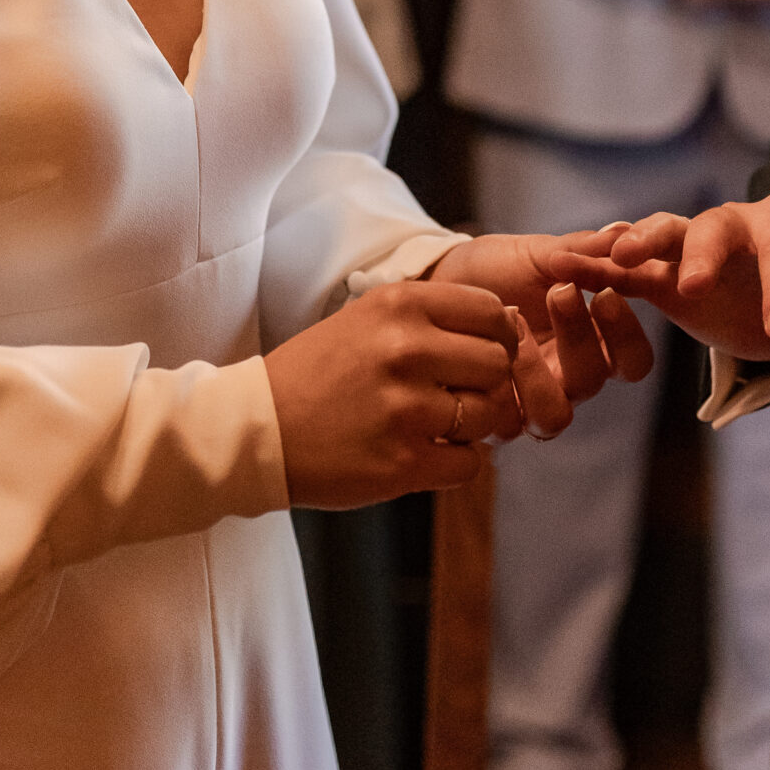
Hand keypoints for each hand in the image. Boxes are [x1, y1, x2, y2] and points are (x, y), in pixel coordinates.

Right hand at [264, 277, 525, 506]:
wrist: (259, 429)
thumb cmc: (320, 372)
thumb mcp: (370, 318)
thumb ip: (434, 317)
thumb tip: (510, 322)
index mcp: (401, 305)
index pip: (492, 312)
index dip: (496, 336)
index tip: (478, 352)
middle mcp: (407, 350)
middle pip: (499, 363)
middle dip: (486, 382)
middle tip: (457, 394)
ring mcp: (407, 409)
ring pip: (490, 415)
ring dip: (474, 425)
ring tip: (437, 425)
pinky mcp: (404, 463)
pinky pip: (470, 464)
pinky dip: (455, 464)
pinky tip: (423, 453)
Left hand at [431, 231, 655, 435]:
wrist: (437, 277)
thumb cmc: (494, 267)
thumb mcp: (537, 253)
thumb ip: (579, 251)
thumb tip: (624, 233)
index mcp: (590, 342)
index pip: (632, 362)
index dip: (627, 336)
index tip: (607, 292)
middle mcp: (565, 379)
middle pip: (594, 383)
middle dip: (580, 336)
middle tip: (560, 292)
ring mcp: (527, 401)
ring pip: (554, 416)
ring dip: (537, 370)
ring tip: (514, 321)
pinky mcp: (490, 416)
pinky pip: (505, 423)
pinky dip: (498, 384)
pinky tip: (483, 342)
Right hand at [540, 190, 769, 362]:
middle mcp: (735, 223)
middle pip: (713, 226)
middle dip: (702, 253)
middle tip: (693, 286)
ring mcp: (695, 244)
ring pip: (665, 232)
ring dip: (641, 241)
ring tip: (614, 257)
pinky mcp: (666, 272)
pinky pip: (632, 265)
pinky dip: (601, 263)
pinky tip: (567, 267)